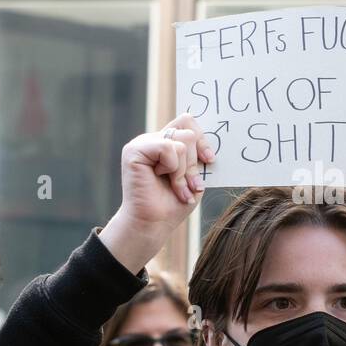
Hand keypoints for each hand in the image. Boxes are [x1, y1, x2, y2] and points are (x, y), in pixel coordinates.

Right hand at [99, 114, 214, 272]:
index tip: (210, 160)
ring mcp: (142, 143)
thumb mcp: (193, 177)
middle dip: (194, 162)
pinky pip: (168, 148)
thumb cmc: (173, 204)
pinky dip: (172, 168)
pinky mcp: (134, 150)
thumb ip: (198, 157)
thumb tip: (210, 145)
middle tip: (190, 184)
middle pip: (188, 131)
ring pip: (181, 141)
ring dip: (184, 170)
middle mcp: (153, 140)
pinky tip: (160, 179)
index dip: (203, 139)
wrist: (154, 224)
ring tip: (177, 188)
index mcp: (166, 143)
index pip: (187, 122)